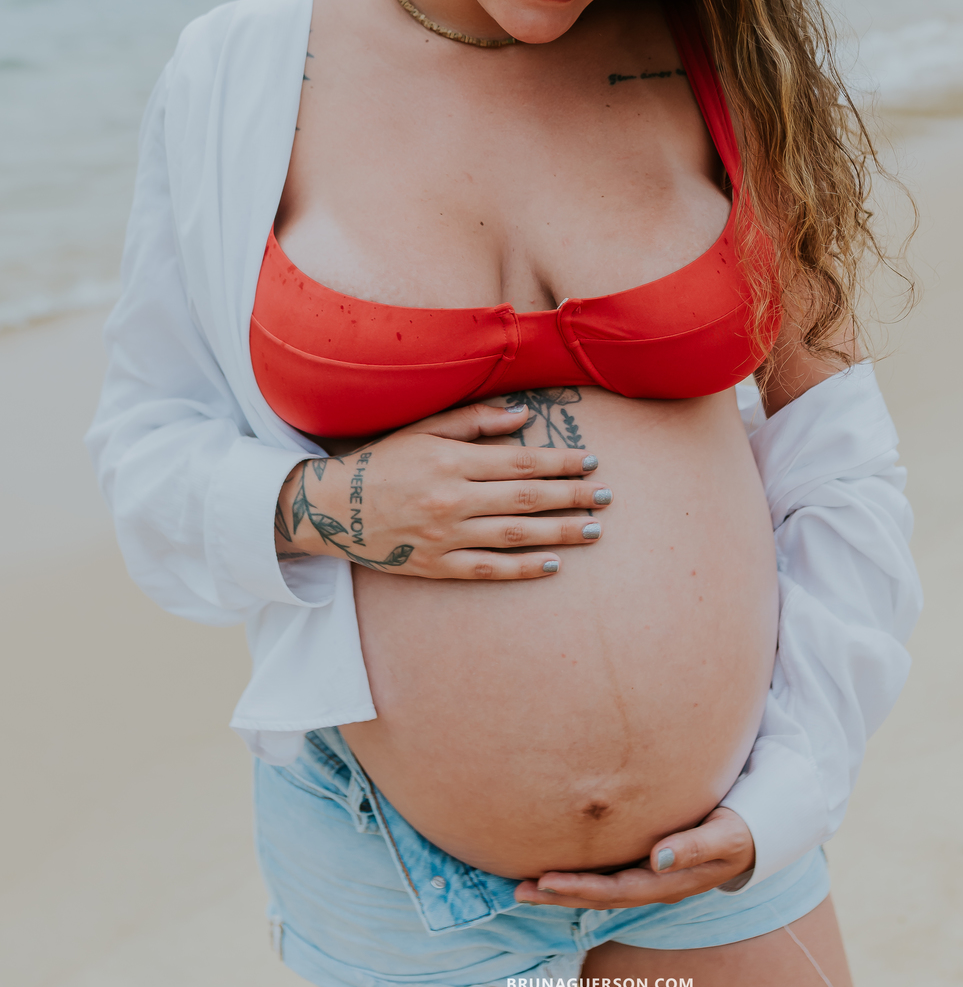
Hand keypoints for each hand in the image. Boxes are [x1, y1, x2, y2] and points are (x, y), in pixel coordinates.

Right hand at [274, 397, 610, 578]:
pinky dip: (523, 569)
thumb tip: (524, 417)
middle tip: (606, 496)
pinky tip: (553, 565)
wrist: (331, 508)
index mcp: (451, 460)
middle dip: (572, 497)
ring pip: (514, 536)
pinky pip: (488, 570)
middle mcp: (452, 499)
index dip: (560, 462)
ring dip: (559, 533)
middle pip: (526, 499)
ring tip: (594, 530)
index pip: (520, 462)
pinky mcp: (436, 566)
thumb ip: (476, 422)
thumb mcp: (424, 428)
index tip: (591, 462)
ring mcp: (445, 536)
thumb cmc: (384, 460)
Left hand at [512, 807, 754, 907]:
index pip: (616, 890)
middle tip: (519, 889)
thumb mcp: (724, 836)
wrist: (752, 834)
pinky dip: (580, 872)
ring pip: (599, 887)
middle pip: (599, 895)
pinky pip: (607, 872)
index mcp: (668, 882)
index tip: (546, 881)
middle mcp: (652, 884)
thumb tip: (657, 857)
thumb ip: (693, 846)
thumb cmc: (738, 830)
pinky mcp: (645, 861)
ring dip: (563, 888)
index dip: (580, 888)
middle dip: (559, 894)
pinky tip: (558, 867)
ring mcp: (648, 876)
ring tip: (525, 885)